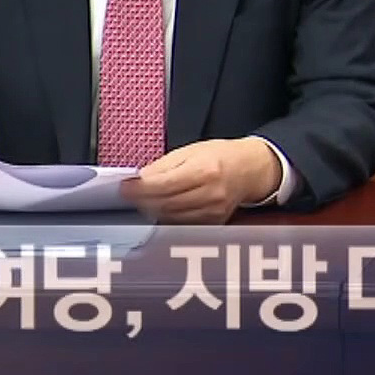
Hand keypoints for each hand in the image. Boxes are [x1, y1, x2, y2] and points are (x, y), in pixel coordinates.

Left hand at [122, 138, 281, 223]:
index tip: (125, 187)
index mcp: (204, 170)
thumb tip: (139, 179)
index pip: (162, 185)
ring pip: (170, 217)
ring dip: (153, 209)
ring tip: (147, 199)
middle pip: (164, 204)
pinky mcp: (213, 223)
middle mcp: (210, 193)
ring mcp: (213, 211)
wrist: (249, 169)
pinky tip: (164, 207)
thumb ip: (163, 165)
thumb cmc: (221, 156)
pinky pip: (181, 223)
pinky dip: (167, 216)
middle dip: (142, 200)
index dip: (139, 188)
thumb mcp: (191, 150)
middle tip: (131, 194)